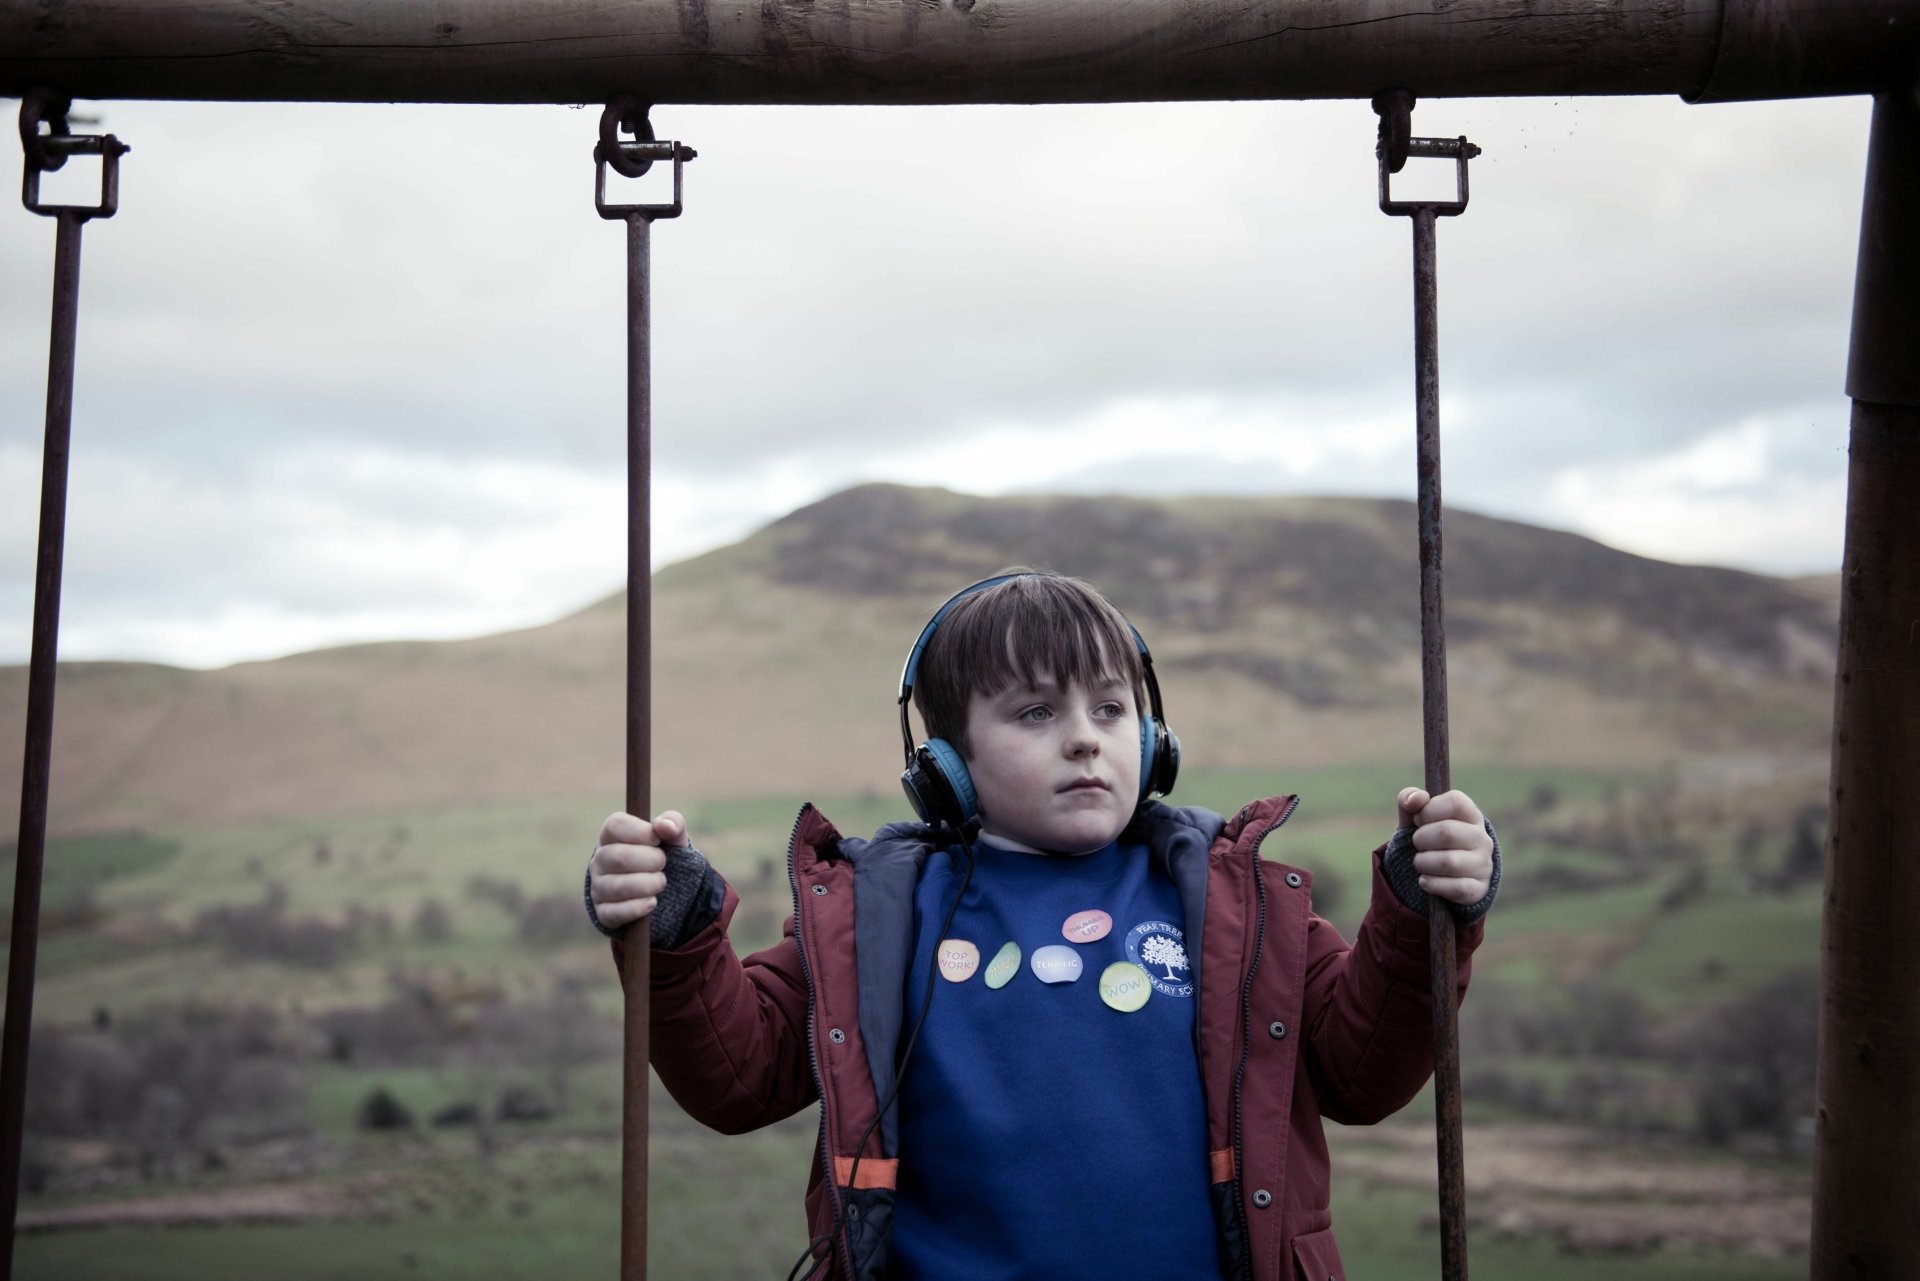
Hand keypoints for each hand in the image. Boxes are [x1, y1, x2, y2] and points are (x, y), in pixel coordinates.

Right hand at [589, 810, 687, 931]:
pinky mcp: (603, 913)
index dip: (641, 831)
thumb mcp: (673, 837)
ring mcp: (599, 887)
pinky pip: (615, 912)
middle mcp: (600, 860)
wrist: (667, 893)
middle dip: (650, 860)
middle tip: (663, 863)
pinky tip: (652, 902)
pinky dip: (638, 908)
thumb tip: (665, 826)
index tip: (657, 840)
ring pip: (618, 887)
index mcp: (612, 836)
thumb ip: (673, 823)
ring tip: (660, 883)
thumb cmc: (663, 856)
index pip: (615, 825)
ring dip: (648, 885)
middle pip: (619, 857)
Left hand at [1395, 787, 1493, 906]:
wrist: (1440, 874)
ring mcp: (1483, 865)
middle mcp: (1482, 838)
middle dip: (1420, 838)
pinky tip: (1425, 880)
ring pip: (1447, 862)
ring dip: (1422, 862)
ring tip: (1420, 862)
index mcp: (1470, 815)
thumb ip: (1410, 800)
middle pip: (1446, 832)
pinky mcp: (1478, 889)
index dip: (1429, 809)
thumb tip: (1416, 798)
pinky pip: (1454, 888)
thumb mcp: (1416, 817)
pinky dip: (1431, 884)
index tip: (1419, 819)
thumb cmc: (1428, 838)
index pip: (1455, 802)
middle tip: (1417, 843)